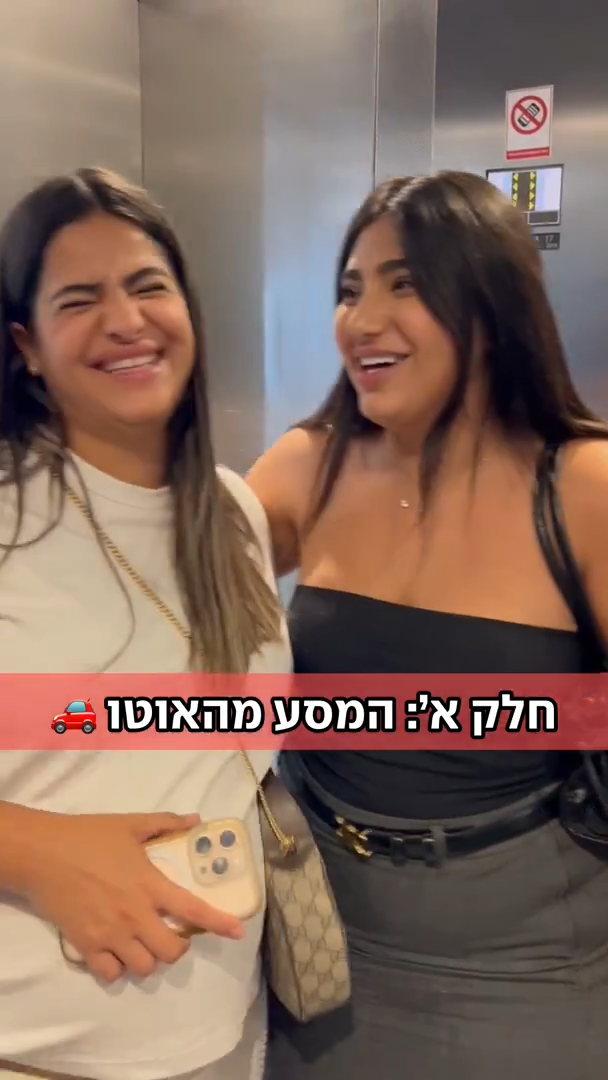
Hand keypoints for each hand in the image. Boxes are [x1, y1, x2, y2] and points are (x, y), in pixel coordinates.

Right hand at [17, 809, 244, 981]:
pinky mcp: (86, 945)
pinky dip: (116, 969)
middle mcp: (135, 914)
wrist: (44, 853)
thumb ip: (165, 823)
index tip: (237, 932)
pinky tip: (114, 953)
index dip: (219, 923)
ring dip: (147, 959)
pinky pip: (110, 974)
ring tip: (141, 945)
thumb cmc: (88, 835)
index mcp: (150, 884)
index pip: (192, 910)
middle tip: (169, 935)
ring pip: (143, 968)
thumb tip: (195, 819)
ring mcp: (110, 933)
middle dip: (176, 949)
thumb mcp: (130, 824)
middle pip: (170, 952)